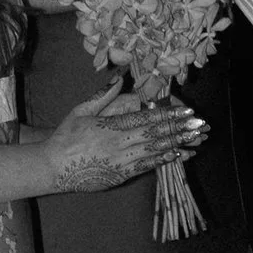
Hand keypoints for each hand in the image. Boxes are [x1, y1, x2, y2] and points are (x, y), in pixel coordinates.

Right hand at [42, 80, 206, 194]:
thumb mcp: (81, 110)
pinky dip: (163, 160)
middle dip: (180, 127)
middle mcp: (119, 143)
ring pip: (155, 150)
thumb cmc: (66, 136)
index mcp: (111, 125)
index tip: (186, 110)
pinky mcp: (120, 175)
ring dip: (177, 143)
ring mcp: (121, 161)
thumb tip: (119, 77)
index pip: (146, 117)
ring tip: (196, 138)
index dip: (168, 114)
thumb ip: (103, 94)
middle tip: (200, 123)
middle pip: (155, 133)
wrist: (52, 167)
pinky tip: (177, 154)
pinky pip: (146, 166)